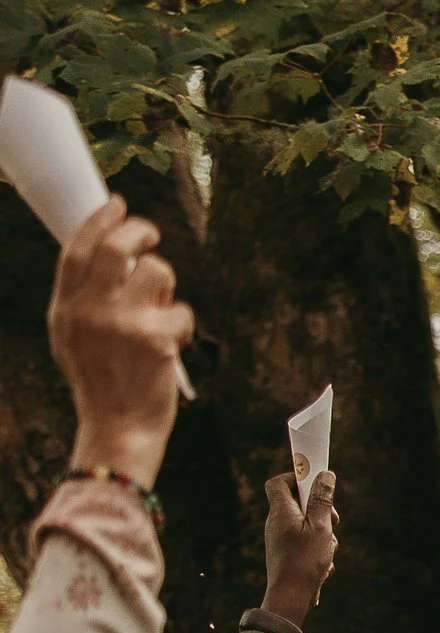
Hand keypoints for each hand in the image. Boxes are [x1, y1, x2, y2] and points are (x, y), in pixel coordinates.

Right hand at [51, 198, 189, 490]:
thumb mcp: (72, 337)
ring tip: (159, 313)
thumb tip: (111, 252)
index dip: (99, 220)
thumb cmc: (101, 381)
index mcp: (66, 308)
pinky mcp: (154, 339)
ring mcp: (122, 324)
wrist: (117, 428)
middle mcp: (89, 311)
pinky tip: (169, 348)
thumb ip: (84, 296)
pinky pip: (180, 310)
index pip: (79, 249)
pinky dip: (181, 325)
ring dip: (166, 287)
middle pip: (118, 246)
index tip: (116, 204)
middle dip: (140, 231)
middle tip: (150, 235)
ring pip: (157, 273)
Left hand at [261, 464, 337, 623]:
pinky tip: (323, 564)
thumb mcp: (321, 526)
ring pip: (307, 525)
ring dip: (323, 533)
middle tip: (333, 520)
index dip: (296, 477)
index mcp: (281, 511)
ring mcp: (280, 539)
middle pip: (299, 503)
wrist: (291, 596)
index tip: (316, 483)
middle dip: (320, 510)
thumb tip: (326, 476)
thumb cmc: (304, 560)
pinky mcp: (286, 553)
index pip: (278, 482)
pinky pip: (305, 542)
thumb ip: (323, 500)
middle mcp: (276, 523)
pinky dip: (317, 548)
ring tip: (327, 549)